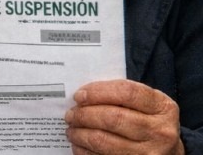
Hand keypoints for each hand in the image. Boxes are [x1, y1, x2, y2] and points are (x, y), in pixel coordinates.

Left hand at [65, 79, 183, 154]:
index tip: (79, 95)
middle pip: (113, 118)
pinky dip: (84, 151)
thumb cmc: (149, 121)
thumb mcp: (147, 104)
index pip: (127, 92)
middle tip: (71, 114)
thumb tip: (83, 96)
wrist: (169, 152)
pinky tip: (79, 145)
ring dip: (80, 134)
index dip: (98, 92)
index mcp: (163, 107)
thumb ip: (121, 96)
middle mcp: (160, 131)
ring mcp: (149, 153)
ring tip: (72, 129)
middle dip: (84, 115)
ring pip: (104, 141)